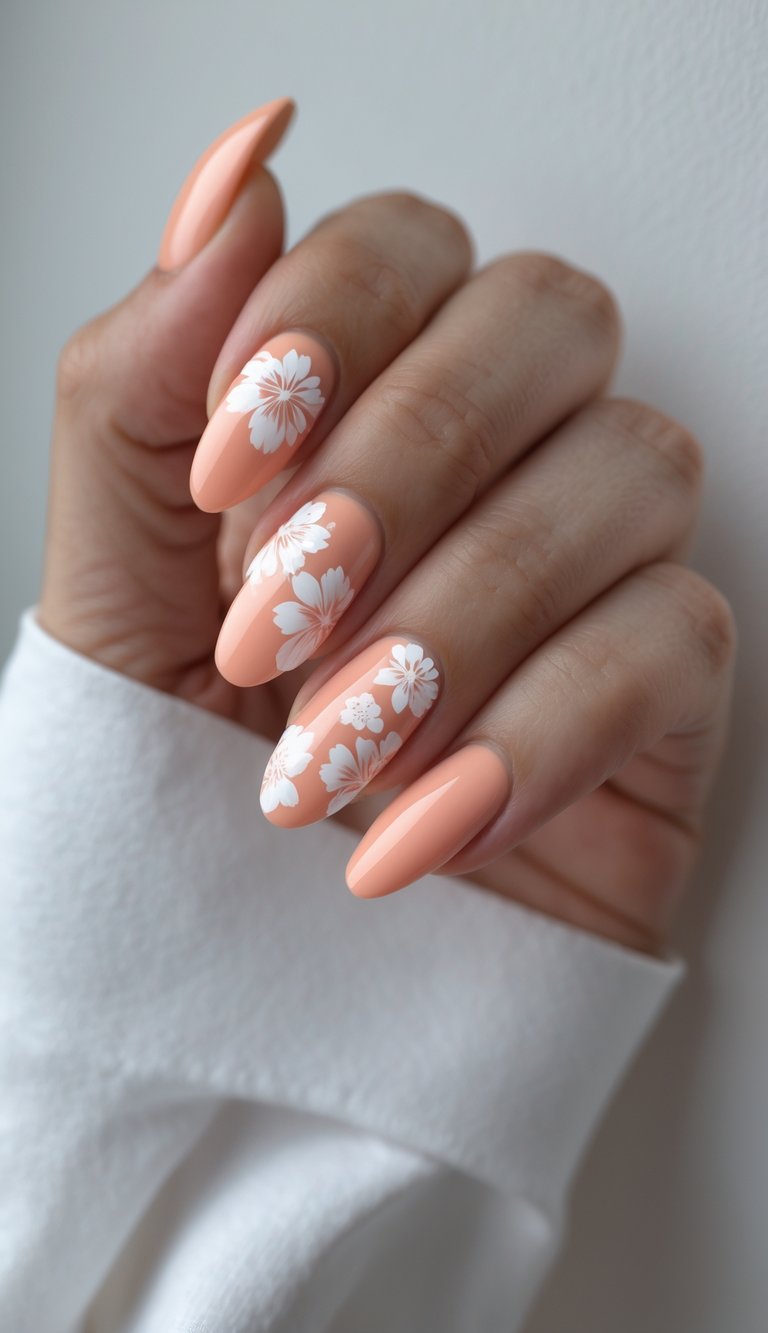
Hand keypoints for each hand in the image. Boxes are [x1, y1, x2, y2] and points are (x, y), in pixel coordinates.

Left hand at [37, 99, 735, 958]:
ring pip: (632, 468)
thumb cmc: (185, 765)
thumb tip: (234, 177)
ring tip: (329, 748)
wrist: (255, 967)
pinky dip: (538, 728)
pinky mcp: (667, 688)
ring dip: (463, 610)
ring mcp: (601, 560)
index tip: (228, 466)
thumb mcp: (112, 576)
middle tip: (279, 614)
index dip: (326, 324)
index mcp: (370, 393)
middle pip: (548, 321)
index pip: (407, 247)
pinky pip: (678, 639)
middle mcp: (505, 449)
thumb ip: (144, 379)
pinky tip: (425, 820)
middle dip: (406, 459)